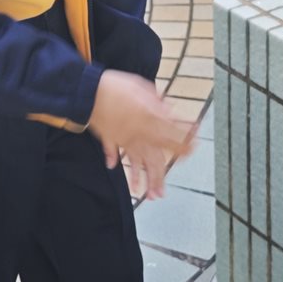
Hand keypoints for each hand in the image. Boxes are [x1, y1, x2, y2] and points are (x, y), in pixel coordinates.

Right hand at [88, 70, 196, 199]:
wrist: (90, 91)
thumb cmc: (117, 87)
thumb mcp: (142, 88)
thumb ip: (157, 102)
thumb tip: (168, 110)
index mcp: (149, 123)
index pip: (170, 139)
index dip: (182, 146)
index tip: (192, 151)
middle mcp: (138, 135)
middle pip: (152, 160)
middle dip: (158, 179)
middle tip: (162, 194)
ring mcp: (123, 138)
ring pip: (135, 162)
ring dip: (141, 179)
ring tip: (145, 194)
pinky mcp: (108, 136)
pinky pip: (112, 149)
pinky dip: (112, 158)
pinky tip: (113, 166)